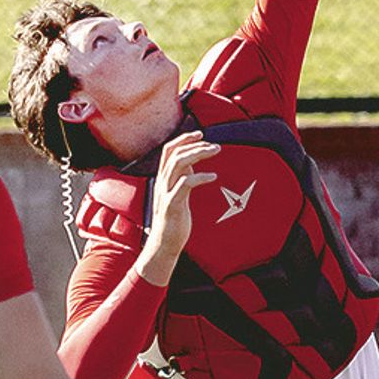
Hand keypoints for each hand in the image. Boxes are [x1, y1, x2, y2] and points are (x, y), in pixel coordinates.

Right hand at [138, 131, 219, 286]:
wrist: (164, 244)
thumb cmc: (174, 221)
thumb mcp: (178, 195)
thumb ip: (182, 178)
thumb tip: (192, 165)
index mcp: (163, 179)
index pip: (169, 150)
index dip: (183, 139)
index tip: (200, 134)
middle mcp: (162, 183)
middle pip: (175, 154)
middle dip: (195, 144)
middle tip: (215, 145)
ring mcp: (166, 193)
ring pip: (178, 164)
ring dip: (198, 154)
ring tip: (215, 152)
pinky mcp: (172, 205)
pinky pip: (185, 184)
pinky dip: (200, 177)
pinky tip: (213, 177)